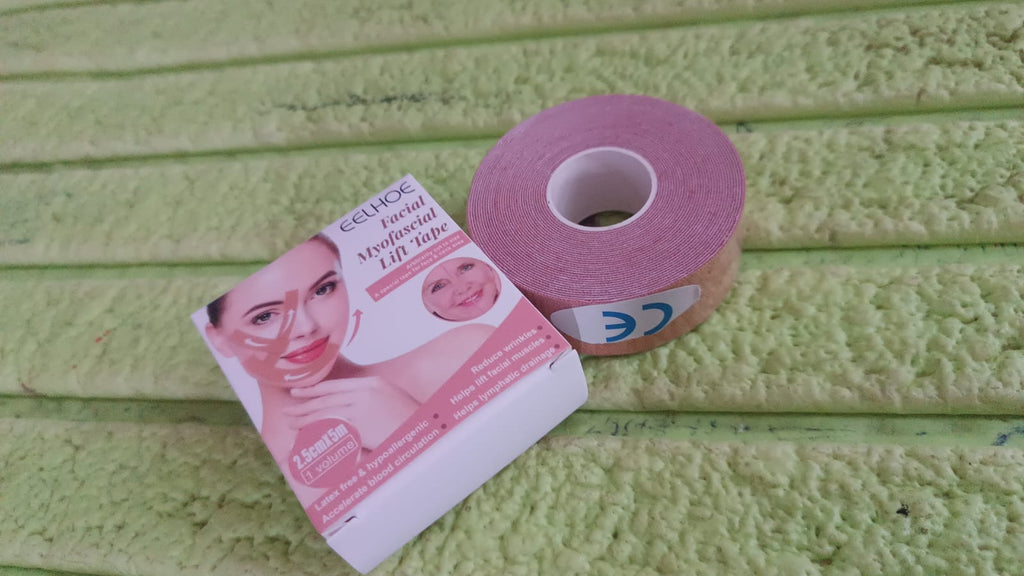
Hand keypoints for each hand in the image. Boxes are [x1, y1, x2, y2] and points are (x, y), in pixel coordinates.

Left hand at [284, 377, 418, 449]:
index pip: (334, 385)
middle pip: (326, 399)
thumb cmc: (408, 418)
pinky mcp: (361, 426)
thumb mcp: (390, 396)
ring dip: (305, 420)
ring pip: (325, 414)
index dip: (313, 390)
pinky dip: (317, 433)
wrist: (425, 432)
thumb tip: (347, 401)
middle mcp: (364, 393)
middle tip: (287, 410)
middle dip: (304, 406)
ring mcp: (361, 409)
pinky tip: (306, 436)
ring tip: (291, 423)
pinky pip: (333, 429)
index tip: (298, 393)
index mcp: (371, 383)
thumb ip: (368, 394)